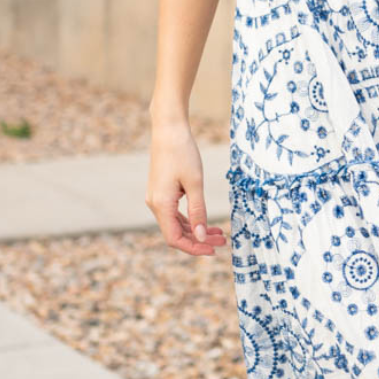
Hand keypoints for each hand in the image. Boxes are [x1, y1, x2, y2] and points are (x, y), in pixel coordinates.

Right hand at [146, 118, 228, 254]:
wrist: (168, 129)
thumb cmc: (183, 153)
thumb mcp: (195, 183)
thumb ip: (198, 212)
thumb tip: (201, 237)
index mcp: (161, 205)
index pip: (175, 239)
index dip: (194, 248)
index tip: (214, 249)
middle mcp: (155, 204)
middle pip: (176, 234)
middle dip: (199, 240)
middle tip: (223, 241)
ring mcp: (157, 198)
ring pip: (176, 224)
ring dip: (196, 231)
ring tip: (220, 233)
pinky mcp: (162, 192)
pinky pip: (175, 213)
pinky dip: (190, 220)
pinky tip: (206, 222)